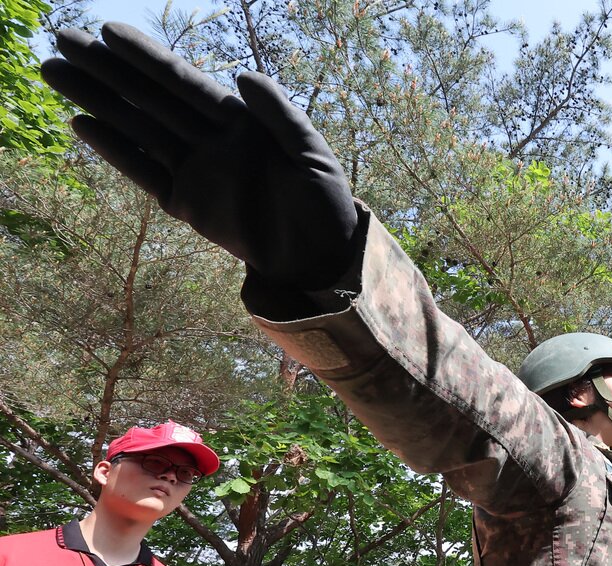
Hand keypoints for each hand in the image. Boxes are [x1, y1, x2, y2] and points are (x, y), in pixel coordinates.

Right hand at [41, 23, 359, 288]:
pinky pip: (144, 173)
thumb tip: (243, 75)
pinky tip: (83, 125)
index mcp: (240, 122)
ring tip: (55, 73)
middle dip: (106, 69)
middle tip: (61, 38)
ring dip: (97, 102)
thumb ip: (279, 114)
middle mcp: (210, 140)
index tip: (108, 31)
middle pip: (149, 98)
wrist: (322, 257)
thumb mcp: (311, 153)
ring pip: (137, 129)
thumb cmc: (325, 201)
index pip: (183, 83)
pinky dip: (115, 151)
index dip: (146, 57)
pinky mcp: (186, 204)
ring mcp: (195, 170)